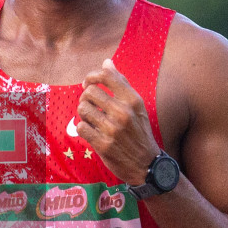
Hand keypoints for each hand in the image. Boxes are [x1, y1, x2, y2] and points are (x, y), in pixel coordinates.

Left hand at [74, 58, 158, 185]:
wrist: (147, 165)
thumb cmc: (139, 132)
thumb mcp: (137, 106)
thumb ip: (122, 84)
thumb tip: (107, 62)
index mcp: (133, 100)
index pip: (106, 76)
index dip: (91, 76)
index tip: (87, 83)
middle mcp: (123, 112)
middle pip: (89, 92)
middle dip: (85, 97)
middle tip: (89, 105)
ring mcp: (113, 129)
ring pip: (82, 109)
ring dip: (83, 114)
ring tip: (90, 119)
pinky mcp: (103, 145)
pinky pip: (81, 128)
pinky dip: (83, 128)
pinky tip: (90, 131)